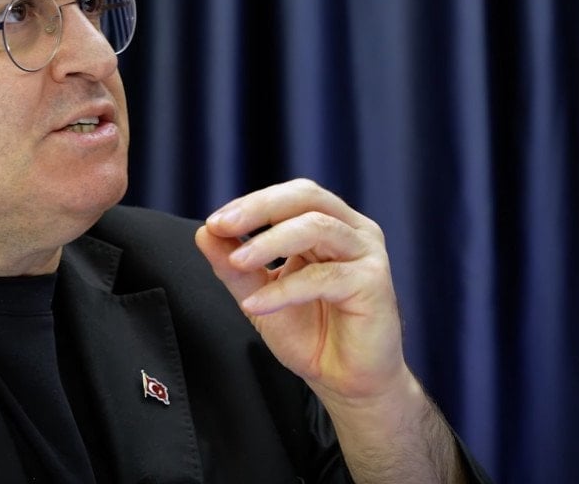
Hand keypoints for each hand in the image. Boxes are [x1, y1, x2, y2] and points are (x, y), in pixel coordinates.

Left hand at [195, 179, 407, 404]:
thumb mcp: (260, 295)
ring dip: (270, 242)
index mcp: (330, 225)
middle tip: (221, 226)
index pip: (289, 197)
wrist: (345, 382)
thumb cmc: (311, 334)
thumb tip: (203, 233)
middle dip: (259, 208)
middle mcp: (353, 231)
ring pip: (317, 228)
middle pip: (306, 198)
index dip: (251, 204)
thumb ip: (234, 267)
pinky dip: (284, 289)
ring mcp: (367, 255)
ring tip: (236, 263)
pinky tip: (256, 305)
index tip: (213, 223)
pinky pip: (324, 277)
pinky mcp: (374, 284)